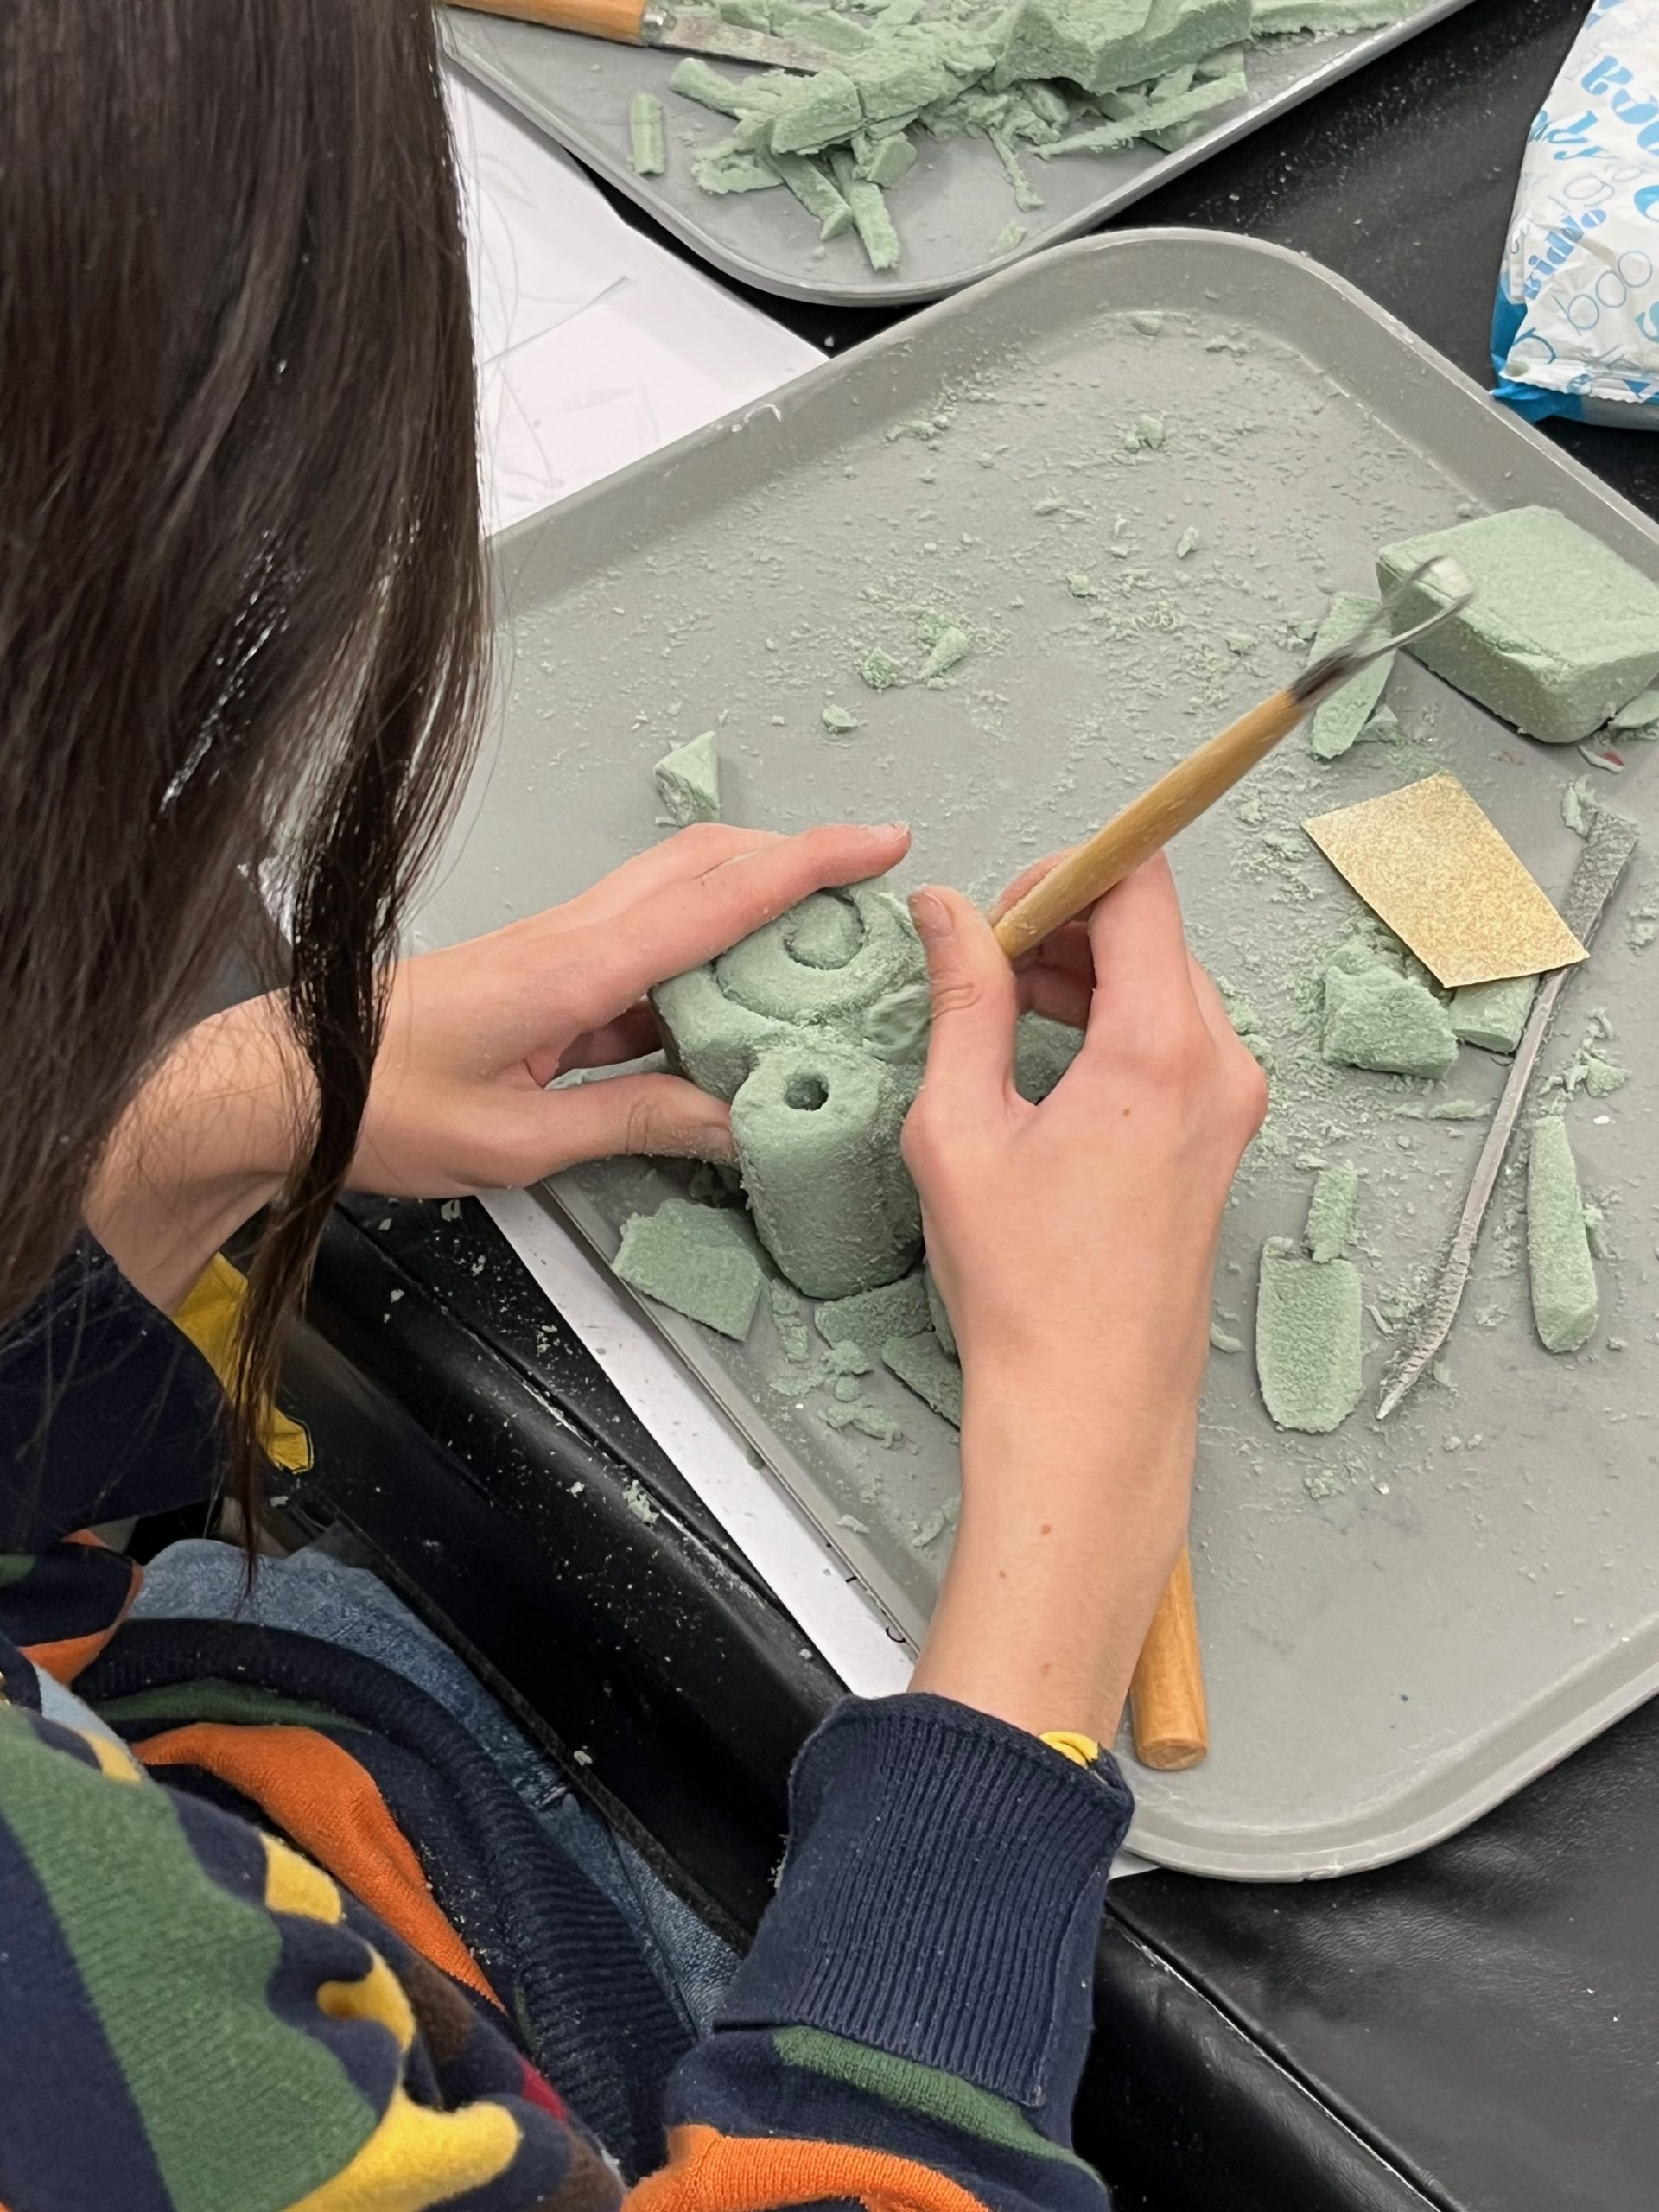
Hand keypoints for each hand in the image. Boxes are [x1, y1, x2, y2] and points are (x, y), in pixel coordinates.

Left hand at [88, 820, 907, 1309]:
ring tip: (818, 948)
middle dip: (794, 861)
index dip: (807, 868)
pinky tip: (732, 1009)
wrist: (287, 1083)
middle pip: (702, 868)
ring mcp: (556, 950)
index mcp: (574, 970)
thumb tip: (737, 1121)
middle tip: (867, 886)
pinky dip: (701, 959)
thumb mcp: (519, 1143)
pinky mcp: (543, 975)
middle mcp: (571, 939)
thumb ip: (635, 1123)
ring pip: (674, 899)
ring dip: (750, 904)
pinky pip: (643, 948)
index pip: (716, 900)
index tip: (878, 845)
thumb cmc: (380, 1107)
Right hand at [904, 856, 1264, 1744]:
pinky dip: (1113, 1023)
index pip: (1138, 885)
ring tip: (1003, 1014)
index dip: (1061, 873)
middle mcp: (1220, 1065)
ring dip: (1087, 974)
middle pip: (1154, 932)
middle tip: (983, 967)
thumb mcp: (961, 1126)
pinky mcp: (1223, 1137)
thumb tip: (948, 914)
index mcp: (1160, 1048)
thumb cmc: (1026, 1287)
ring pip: (1165, 983)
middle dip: (1065, 926)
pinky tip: (1048, 1061)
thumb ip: (962, 1000)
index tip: (998, 914)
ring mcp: (1233, 1104)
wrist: (1090, 1402)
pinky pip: (1175, 1038)